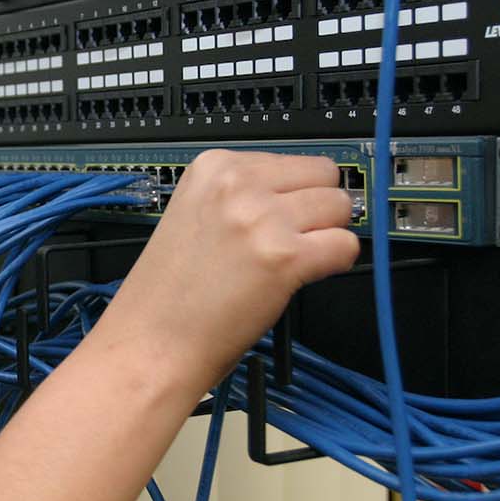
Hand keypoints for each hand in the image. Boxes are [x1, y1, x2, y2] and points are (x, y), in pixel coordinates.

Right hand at [91, 149, 359, 397]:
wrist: (153, 341)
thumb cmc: (170, 292)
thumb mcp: (196, 214)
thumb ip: (244, 195)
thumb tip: (300, 192)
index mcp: (213, 167)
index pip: (293, 159)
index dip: (294, 193)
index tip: (279, 216)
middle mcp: (237, 184)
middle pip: (324, 176)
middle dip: (319, 208)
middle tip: (290, 240)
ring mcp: (261, 218)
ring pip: (340, 207)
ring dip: (328, 234)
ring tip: (289, 261)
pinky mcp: (284, 257)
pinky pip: (346, 246)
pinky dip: (336, 263)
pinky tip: (302, 277)